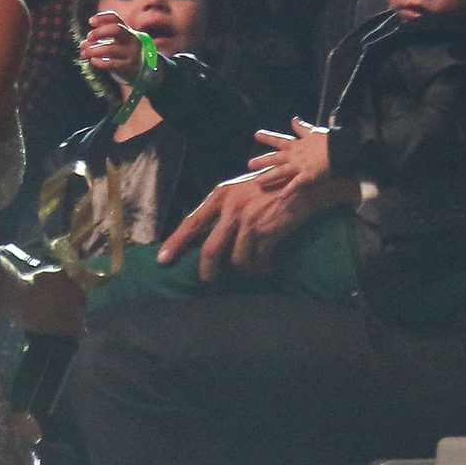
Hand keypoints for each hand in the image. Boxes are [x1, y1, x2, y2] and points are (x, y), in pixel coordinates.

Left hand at [79, 11, 141, 84]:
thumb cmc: (121, 53)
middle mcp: (131, 38)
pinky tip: (92, 61)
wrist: (139, 70)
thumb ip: (98, 41)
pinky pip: (112, 63)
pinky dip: (100, 61)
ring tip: (83, 54)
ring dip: (93, 50)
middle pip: (116, 29)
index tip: (90, 22)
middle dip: (100, 32)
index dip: (102, 17)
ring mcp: (132, 52)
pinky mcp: (130, 65)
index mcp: (126, 30)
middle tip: (88, 37)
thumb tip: (83, 45)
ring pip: (111, 48)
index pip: (115, 18)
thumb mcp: (112, 43)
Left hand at [157, 165, 353, 280]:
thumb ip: (224, 209)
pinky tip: (269, 266)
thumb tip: (207, 237)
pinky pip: (259, 261)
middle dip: (208, 270)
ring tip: (253, 268)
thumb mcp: (240, 190)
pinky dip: (263, 267)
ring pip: (237, 259)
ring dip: (245, 269)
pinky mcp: (267, 231)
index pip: (192, 222)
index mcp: (220, 195)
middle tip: (208, 281)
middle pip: (211, 249)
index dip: (176, 242)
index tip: (163, 260)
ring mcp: (249, 220)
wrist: (303, 183)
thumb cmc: (271, 187)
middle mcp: (231, 207)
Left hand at [248, 118, 331, 190]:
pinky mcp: (307, 175)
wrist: (340, 150)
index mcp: (296, 144)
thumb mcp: (313, 131)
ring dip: (269, 176)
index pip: (279, 140)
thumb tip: (293, 119)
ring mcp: (300, 165)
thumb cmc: (328, 140)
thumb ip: (301, 127)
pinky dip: (289, 190)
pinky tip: (281, 196)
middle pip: (275, 158)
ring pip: (281, 171)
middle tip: (249, 164)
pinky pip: (296, 184)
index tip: (256, 134)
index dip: (267, 137)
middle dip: (262, 161)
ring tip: (258, 182)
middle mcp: (294, 155)